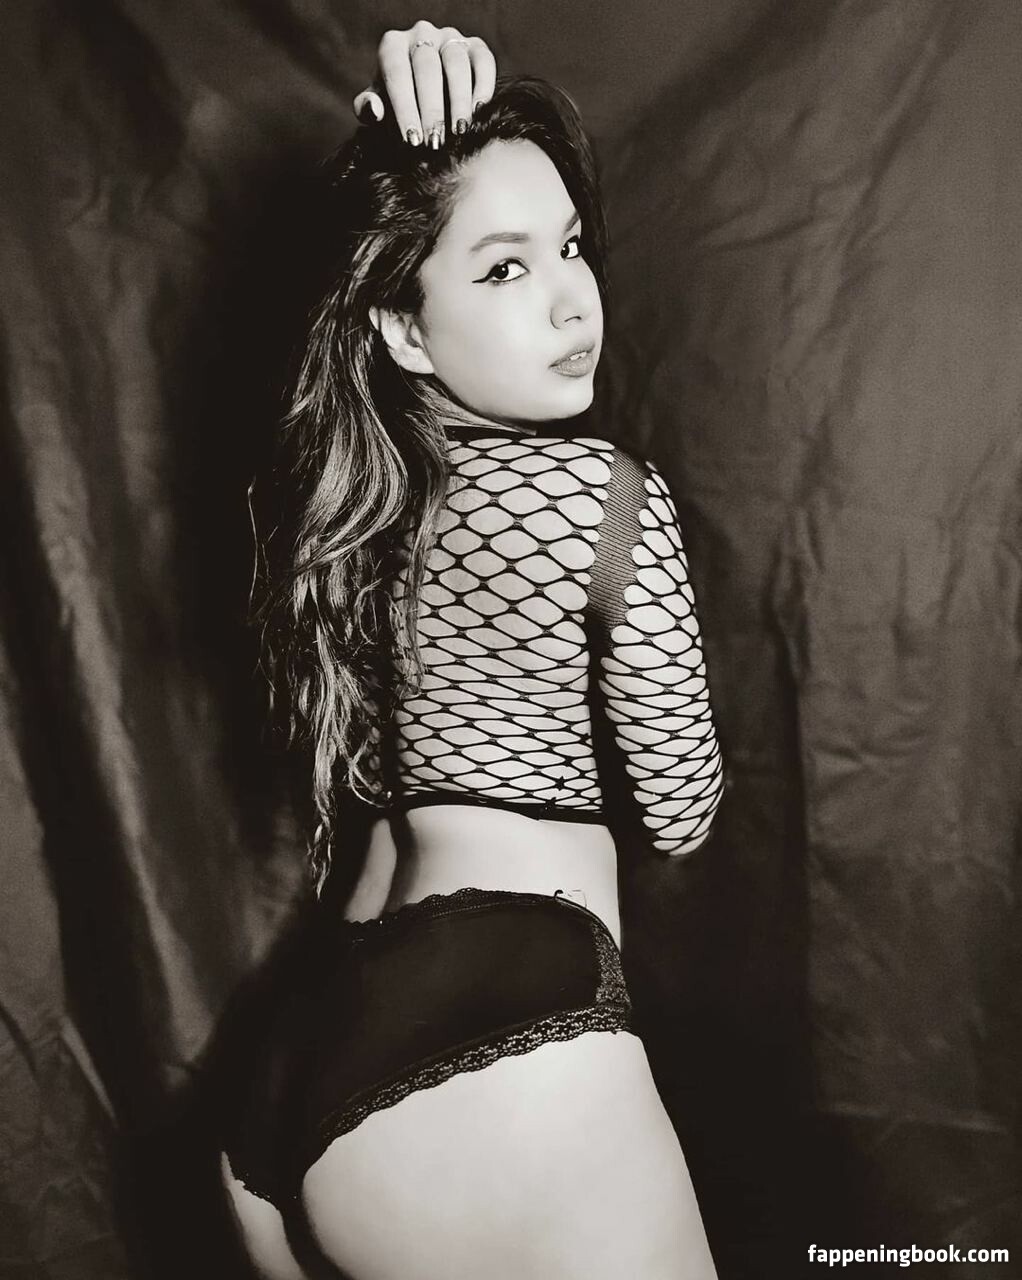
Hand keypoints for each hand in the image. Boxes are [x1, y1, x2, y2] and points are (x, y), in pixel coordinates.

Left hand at [352, 21, 496, 147]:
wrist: (424, 91)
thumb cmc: (398, 102)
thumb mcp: (379, 105)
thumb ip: (368, 108)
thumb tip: (373, 110)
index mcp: (392, 45)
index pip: (397, 73)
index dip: (405, 108)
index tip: (411, 140)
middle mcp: (421, 34)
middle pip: (427, 68)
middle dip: (431, 109)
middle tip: (434, 142)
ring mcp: (449, 37)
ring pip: (456, 63)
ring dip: (458, 100)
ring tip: (459, 132)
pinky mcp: (475, 46)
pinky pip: (483, 62)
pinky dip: (483, 87)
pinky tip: (478, 113)